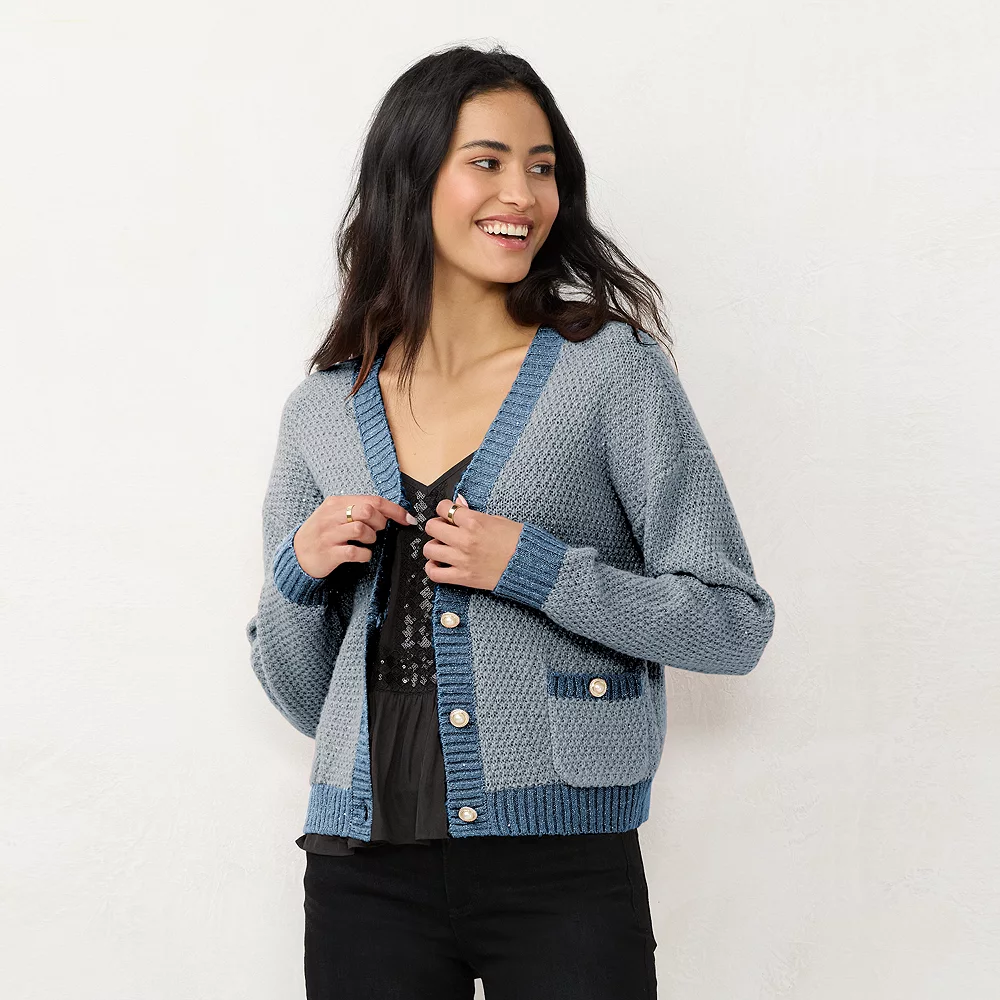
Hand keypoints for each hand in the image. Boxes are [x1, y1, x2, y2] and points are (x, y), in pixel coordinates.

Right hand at [294, 494, 416, 578]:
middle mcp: (331, 516)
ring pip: (361, 529)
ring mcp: (328, 535)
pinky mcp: (328, 554)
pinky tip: (362, 555)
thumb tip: (387, 511)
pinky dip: (365, 555)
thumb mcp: (334, 514)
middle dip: (381, 522)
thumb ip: (356, 509)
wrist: (296, 555)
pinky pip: (354, 552)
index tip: (408, 519)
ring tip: (367, 541)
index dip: (394, 510)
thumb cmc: (322, 534)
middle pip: (367, 511)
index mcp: (336, 503)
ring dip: (371, 538)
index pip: (372, 500)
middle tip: (378, 531)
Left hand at [421, 493, 523, 590]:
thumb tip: (459, 503)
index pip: (444, 508)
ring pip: (429, 549)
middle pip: (432, 527)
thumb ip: (474, 513)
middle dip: (437, 526)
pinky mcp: (463, 577)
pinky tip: (438, 564)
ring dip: (433, 546)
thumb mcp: (498, 519)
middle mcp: (465, 539)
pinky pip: (435, 574)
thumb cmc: (519, 542)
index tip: (449, 513)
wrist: (530, 565)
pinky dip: (432, 568)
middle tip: (444, 529)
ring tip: (442, 547)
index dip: (445, 509)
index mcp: (475, 521)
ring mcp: (462, 559)